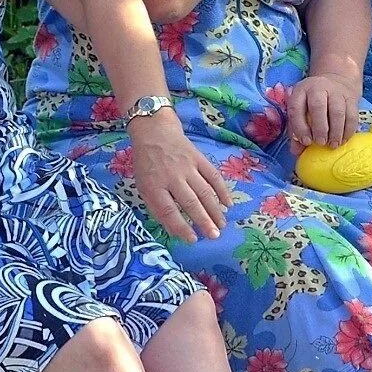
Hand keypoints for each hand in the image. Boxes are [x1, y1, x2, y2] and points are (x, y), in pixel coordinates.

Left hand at [129, 114, 231, 242]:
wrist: (154, 132)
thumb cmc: (147, 164)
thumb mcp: (143, 186)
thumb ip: (157, 208)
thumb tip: (175, 231)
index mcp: (153, 185)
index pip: (168, 210)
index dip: (181, 226)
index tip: (192, 239)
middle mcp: (171, 176)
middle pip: (190, 201)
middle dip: (204, 220)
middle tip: (214, 236)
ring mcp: (187, 166)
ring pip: (204, 191)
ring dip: (214, 209)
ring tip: (222, 225)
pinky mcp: (198, 158)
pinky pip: (213, 175)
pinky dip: (222, 190)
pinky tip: (227, 203)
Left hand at [287, 72, 360, 148]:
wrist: (336, 79)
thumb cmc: (313, 101)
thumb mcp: (301, 109)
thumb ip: (296, 130)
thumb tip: (296, 150)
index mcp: (301, 91)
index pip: (296, 108)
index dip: (300, 127)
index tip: (306, 142)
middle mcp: (318, 88)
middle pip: (318, 107)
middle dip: (319, 128)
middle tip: (321, 143)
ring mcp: (336, 91)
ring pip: (337, 112)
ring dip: (336, 131)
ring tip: (333, 145)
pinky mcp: (351, 97)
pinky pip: (352, 115)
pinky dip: (348, 130)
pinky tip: (344, 140)